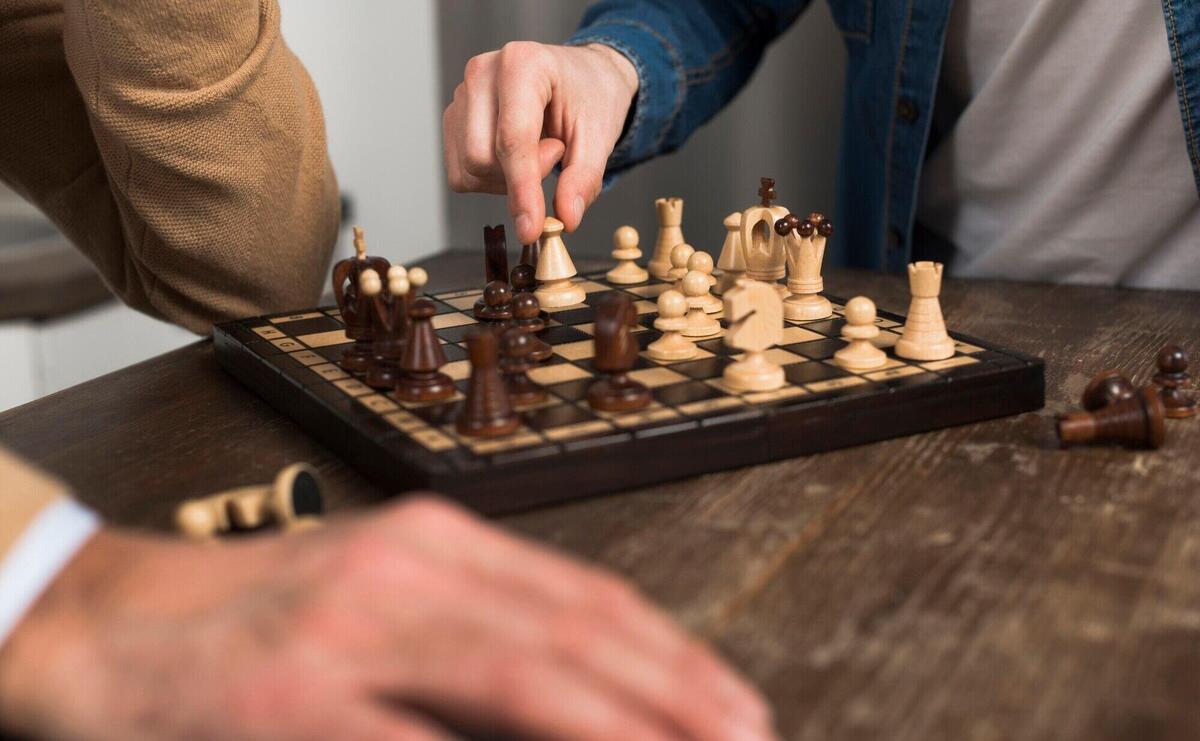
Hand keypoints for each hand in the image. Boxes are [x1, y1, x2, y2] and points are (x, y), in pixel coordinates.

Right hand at [0, 497, 775, 740]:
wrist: (106, 619)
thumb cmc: (254, 612)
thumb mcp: (375, 589)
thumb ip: (470, 621)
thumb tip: (574, 680)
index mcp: (432, 541)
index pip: (581, 595)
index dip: (669, 650)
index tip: (729, 698)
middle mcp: (407, 570)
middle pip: (575, 630)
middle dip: (676, 691)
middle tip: (748, 735)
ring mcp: (353, 632)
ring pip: (524, 675)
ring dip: (622, 724)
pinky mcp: (298, 700)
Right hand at [444, 42, 638, 243]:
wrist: (581, 78)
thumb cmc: (590, 97)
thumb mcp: (600, 135)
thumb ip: (584, 178)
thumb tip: (566, 218)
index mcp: (522, 64)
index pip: (512, 139)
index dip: (522, 189)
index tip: (531, 228)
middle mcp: (482, 73)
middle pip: (481, 158)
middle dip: (522, 176)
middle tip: (557, 153)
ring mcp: (461, 95)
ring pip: (468, 170)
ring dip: (507, 179)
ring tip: (539, 150)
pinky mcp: (454, 119)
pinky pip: (461, 173)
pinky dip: (491, 180)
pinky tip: (516, 157)